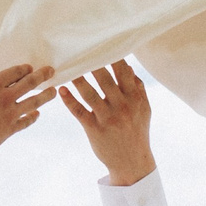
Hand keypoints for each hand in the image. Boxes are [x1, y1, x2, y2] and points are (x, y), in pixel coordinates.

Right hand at [0, 54, 52, 169]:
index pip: (15, 72)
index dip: (24, 68)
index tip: (30, 67)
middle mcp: (6, 98)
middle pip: (29, 84)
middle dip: (42, 76)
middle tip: (51, 71)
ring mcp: (10, 114)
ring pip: (34, 102)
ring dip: (45, 95)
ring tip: (54, 91)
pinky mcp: (11, 129)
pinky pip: (27, 121)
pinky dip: (33, 117)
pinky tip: (37, 114)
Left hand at [59, 60, 154, 186]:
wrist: (132, 162)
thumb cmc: (137, 132)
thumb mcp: (144, 109)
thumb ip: (138, 88)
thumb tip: (128, 67)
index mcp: (135, 98)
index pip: (123, 72)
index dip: (112, 56)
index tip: (100, 43)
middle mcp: (122, 106)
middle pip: (105, 79)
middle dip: (92, 64)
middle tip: (78, 49)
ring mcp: (108, 118)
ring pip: (90, 94)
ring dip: (78, 80)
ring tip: (66, 67)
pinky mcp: (95, 130)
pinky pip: (79, 112)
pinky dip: (69, 101)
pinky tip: (61, 91)